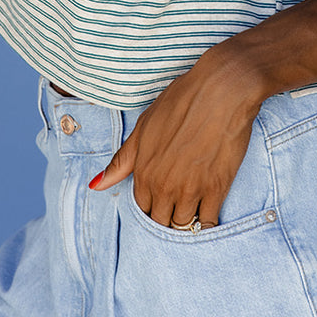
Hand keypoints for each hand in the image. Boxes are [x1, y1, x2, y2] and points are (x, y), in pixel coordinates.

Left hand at [89, 48, 264, 228]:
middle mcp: (164, 186)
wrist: (221, 90)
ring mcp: (191, 190)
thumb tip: (95, 186)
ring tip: (191, 212)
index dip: (150, 207)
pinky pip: (207, 223)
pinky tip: (207, 215)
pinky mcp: (216, 189)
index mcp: (144, 172)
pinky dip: (206, 224)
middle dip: (166, 218)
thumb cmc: (181, 101)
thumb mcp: (144, 126)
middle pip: (160, 222)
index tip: (159, 202)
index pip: (141, 209)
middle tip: (175, 208)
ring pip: (182, 226)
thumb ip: (121, 161)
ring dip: (185, 223)